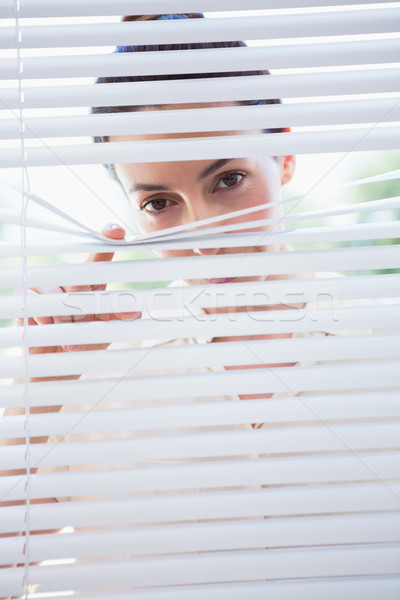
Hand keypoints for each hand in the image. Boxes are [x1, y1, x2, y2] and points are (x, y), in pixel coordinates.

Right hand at [15, 223, 140, 381]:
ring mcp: (45, 286)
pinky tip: (51, 331)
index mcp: (90, 284)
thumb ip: (120, 318)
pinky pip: (37, 301)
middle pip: (77, 278)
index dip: (106, 241)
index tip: (115, 230)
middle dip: (82, 303)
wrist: (55, 366)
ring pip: (57, 292)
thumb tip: (135, 309)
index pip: (99, 257)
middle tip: (85, 321)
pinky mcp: (25, 296)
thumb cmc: (83, 343)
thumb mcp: (105, 331)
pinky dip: (47, 319)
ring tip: (70, 334)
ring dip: (65, 317)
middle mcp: (68, 280)